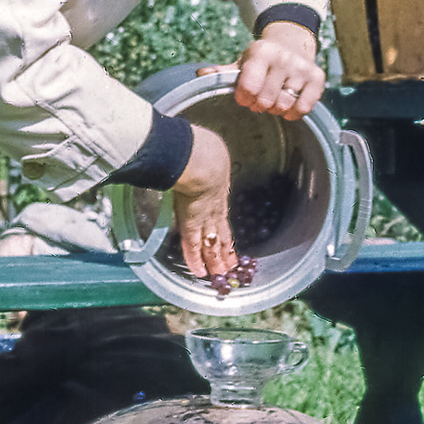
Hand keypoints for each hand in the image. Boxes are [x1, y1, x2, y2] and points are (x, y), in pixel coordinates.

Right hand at [171, 124, 233, 277]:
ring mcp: (204, 218)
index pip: (220, 219)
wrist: (202, 160)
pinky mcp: (192, 224)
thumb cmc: (202, 151)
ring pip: (212, 245)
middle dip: (225, 253)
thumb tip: (198, 147)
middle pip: (221, 236)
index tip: (229, 245)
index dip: (225, 233)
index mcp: (216, 193)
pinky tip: (200, 273)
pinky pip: (194, 246)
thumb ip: (203, 155)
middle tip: (231, 269)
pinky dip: (196, 260)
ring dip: (216, 261)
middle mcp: (213, 209)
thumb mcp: (207, 153)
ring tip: (221, 276)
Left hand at [198, 20, 324, 120]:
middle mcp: (284, 57)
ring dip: (276, 108)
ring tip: (274, 98)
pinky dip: (294, 112)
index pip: (249, 88)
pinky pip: (303, 109)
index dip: (244, 98)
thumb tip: (200, 76)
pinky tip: (289, 102)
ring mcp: (302, 68)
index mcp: (262, 52)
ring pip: (284, 106)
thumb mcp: (242, 62)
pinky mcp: (317, 78)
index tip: (244, 96)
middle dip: (259, 105)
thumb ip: (222, 72)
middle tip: (260, 98)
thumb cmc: (262, 59)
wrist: (293, 44)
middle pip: (266, 101)